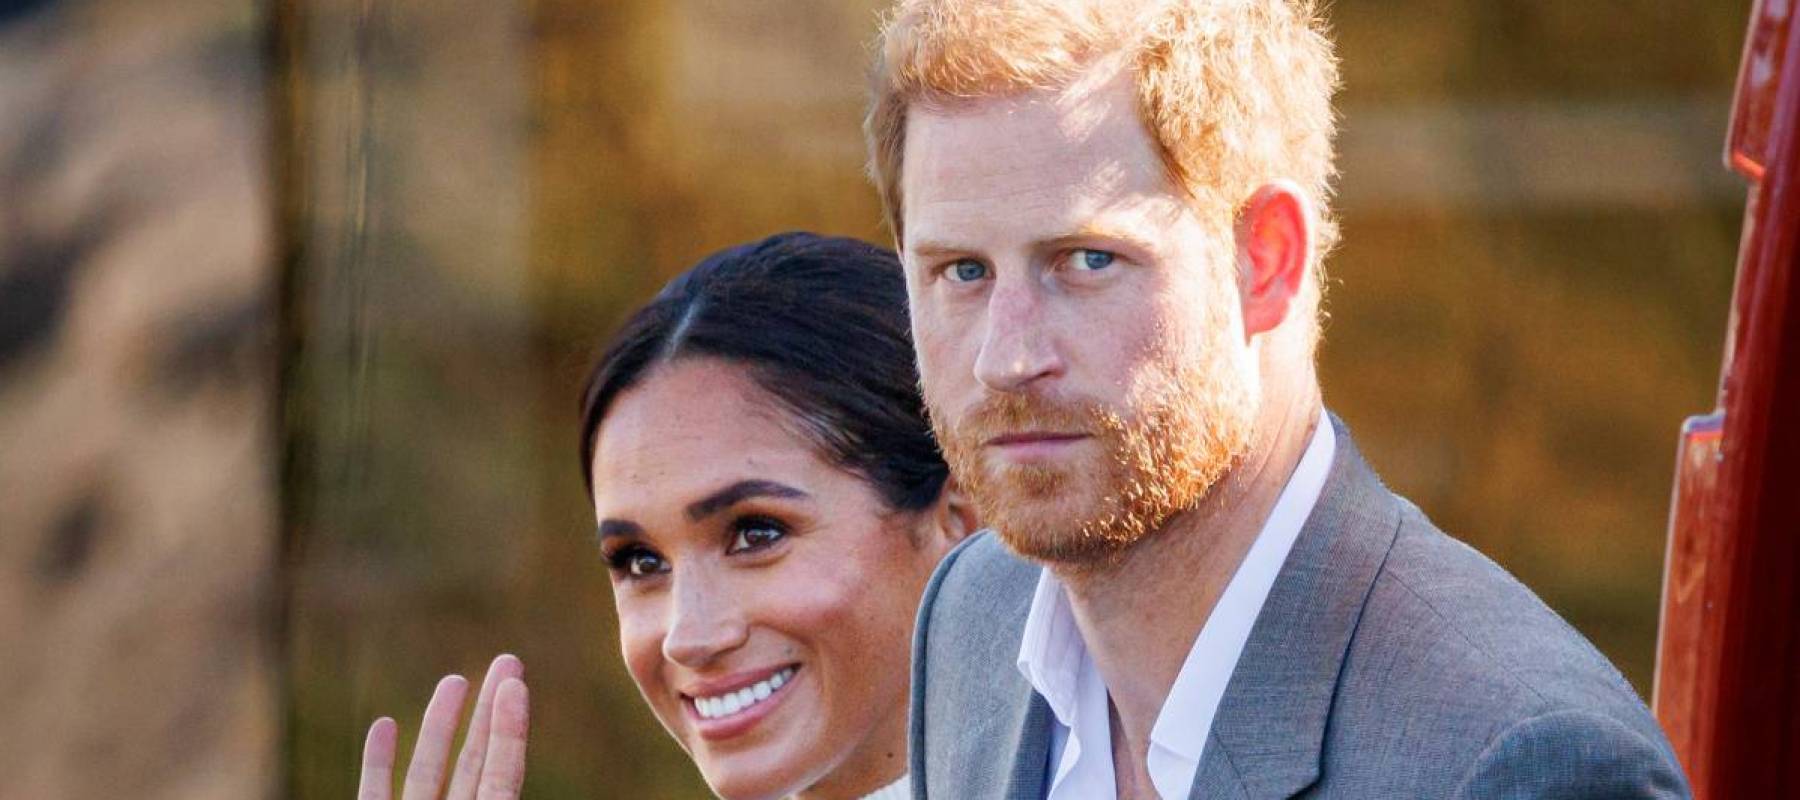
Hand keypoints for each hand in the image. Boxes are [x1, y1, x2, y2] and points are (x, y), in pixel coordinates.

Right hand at [358, 654, 529, 799]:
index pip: (502, 777)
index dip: (510, 731)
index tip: (514, 684)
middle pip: (474, 763)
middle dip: (489, 711)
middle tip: (508, 661)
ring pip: (425, 773)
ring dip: (438, 724)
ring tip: (455, 679)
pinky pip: (374, 795)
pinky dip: (378, 762)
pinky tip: (384, 724)